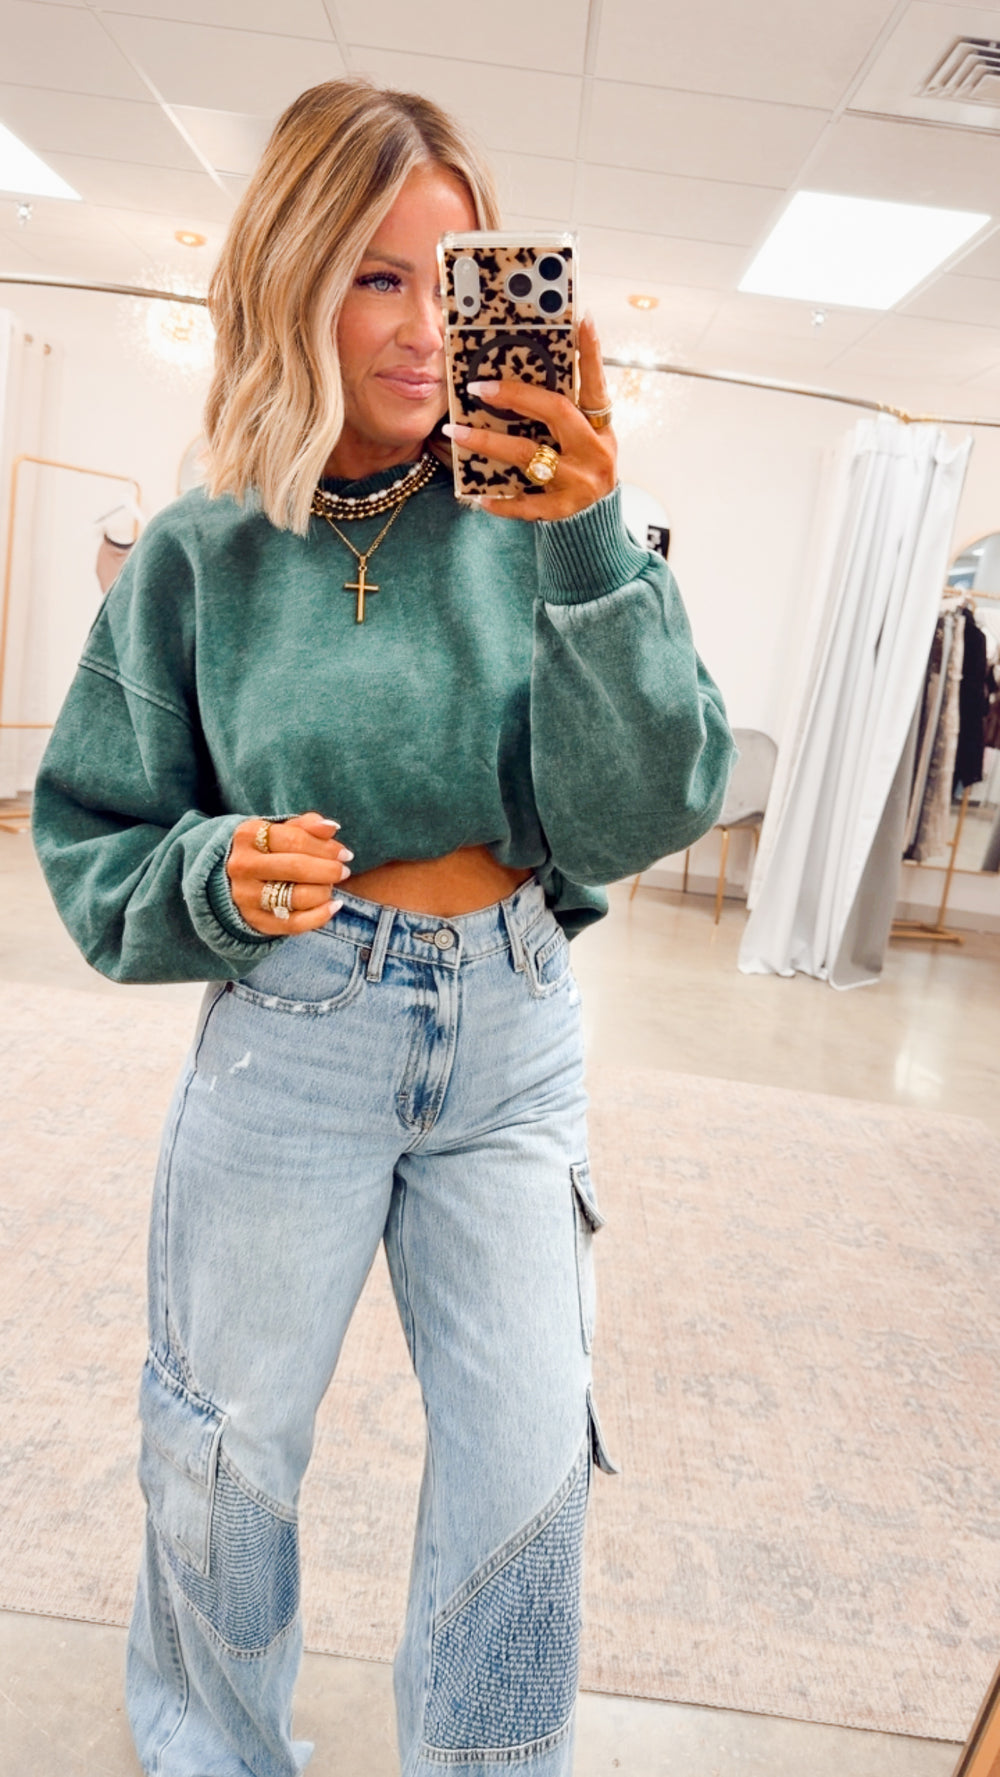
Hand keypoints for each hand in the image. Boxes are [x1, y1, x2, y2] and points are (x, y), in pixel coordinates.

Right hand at [226, 810, 352, 935]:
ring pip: (297, 897)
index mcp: (248, 835)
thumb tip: (331, 827)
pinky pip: (294, 924)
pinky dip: (320, 916)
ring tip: (329, 887)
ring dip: (323, 892)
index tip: (345, 854)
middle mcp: (242, 865)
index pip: (295, 840)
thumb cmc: (271, 849)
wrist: (239, 877)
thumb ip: (308, 825)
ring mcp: (245, 895)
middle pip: (296, 868)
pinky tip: (334, 906)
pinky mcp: (255, 920)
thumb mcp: (284, 830)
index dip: (326, 848)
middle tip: (343, 871)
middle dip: (328, 870)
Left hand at [442, 313, 616, 521]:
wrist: (596, 521)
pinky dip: (502, 500)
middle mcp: (594, 451)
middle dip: (514, 396)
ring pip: (528, 455)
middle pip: (554, 411)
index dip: (591, 353)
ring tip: (457, 432)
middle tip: (478, 387)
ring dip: (488, 443)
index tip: (582, 320)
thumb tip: (531, 370)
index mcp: (600, 427)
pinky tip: (478, 496)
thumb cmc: (583, 468)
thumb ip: (565, 411)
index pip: (595, 384)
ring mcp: (579, 482)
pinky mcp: (563, 510)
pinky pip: (526, 503)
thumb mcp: (585, 437)